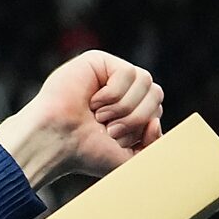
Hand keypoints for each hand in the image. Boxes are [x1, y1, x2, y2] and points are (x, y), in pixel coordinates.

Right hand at [0, 51, 164, 189]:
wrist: (60, 142)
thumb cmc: (90, 152)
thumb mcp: (132, 157)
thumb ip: (155, 144)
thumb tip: (156, 121)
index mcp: (133, 110)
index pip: (158, 111)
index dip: (145, 129)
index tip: (118, 141)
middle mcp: (124, 91)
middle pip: (157, 94)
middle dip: (136, 119)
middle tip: (110, 130)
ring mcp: (112, 74)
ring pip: (146, 82)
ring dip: (124, 108)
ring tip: (100, 116)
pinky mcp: (100, 61)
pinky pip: (128, 72)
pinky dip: (113, 94)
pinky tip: (93, 101)